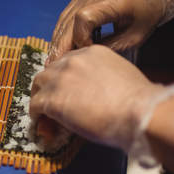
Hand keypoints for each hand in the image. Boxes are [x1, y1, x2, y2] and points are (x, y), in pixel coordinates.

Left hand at [31, 45, 165, 151]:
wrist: (138, 111)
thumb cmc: (138, 102)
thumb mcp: (119, 78)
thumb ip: (102, 80)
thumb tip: (94, 96)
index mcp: (92, 52)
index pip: (69, 61)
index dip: (64, 76)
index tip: (65, 88)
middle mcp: (74, 60)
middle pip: (51, 69)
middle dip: (48, 84)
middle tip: (49, 99)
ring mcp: (61, 78)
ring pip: (39, 84)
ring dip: (39, 96)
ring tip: (42, 111)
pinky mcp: (53, 98)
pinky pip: (36, 104)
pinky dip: (35, 113)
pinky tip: (39, 121)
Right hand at [47, 0, 173, 64]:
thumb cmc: (147, 13)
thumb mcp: (135, 37)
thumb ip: (111, 47)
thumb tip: (87, 61)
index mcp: (111, 1)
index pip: (83, 19)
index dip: (81, 39)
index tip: (87, 53)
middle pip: (68, 21)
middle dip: (60, 46)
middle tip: (53, 67)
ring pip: (63, 21)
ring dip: (58, 42)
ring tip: (53, 62)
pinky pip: (66, 18)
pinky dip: (62, 34)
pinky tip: (61, 50)